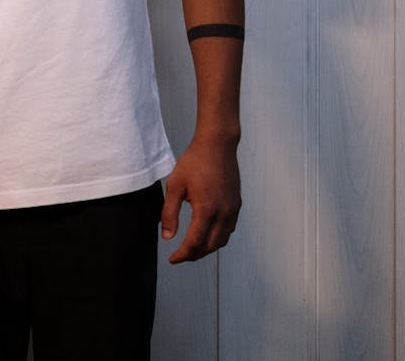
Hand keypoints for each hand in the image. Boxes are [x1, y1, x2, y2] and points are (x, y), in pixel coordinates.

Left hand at [161, 137, 240, 263]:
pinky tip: (207, 233)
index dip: (182, 255)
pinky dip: (217, 237)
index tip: (173, 259)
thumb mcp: (175, 186)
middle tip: (180, 256)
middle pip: (210, 246)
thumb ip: (169, 213)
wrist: (217, 145)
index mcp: (206, 209)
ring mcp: (232, 210)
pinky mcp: (237, 205)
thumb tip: (167, 236)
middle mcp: (223, 213)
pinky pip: (229, 230)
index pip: (195, 243)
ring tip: (192, 248)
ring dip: (207, 248)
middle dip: (194, 255)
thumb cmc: (195, 161)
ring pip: (222, 240)